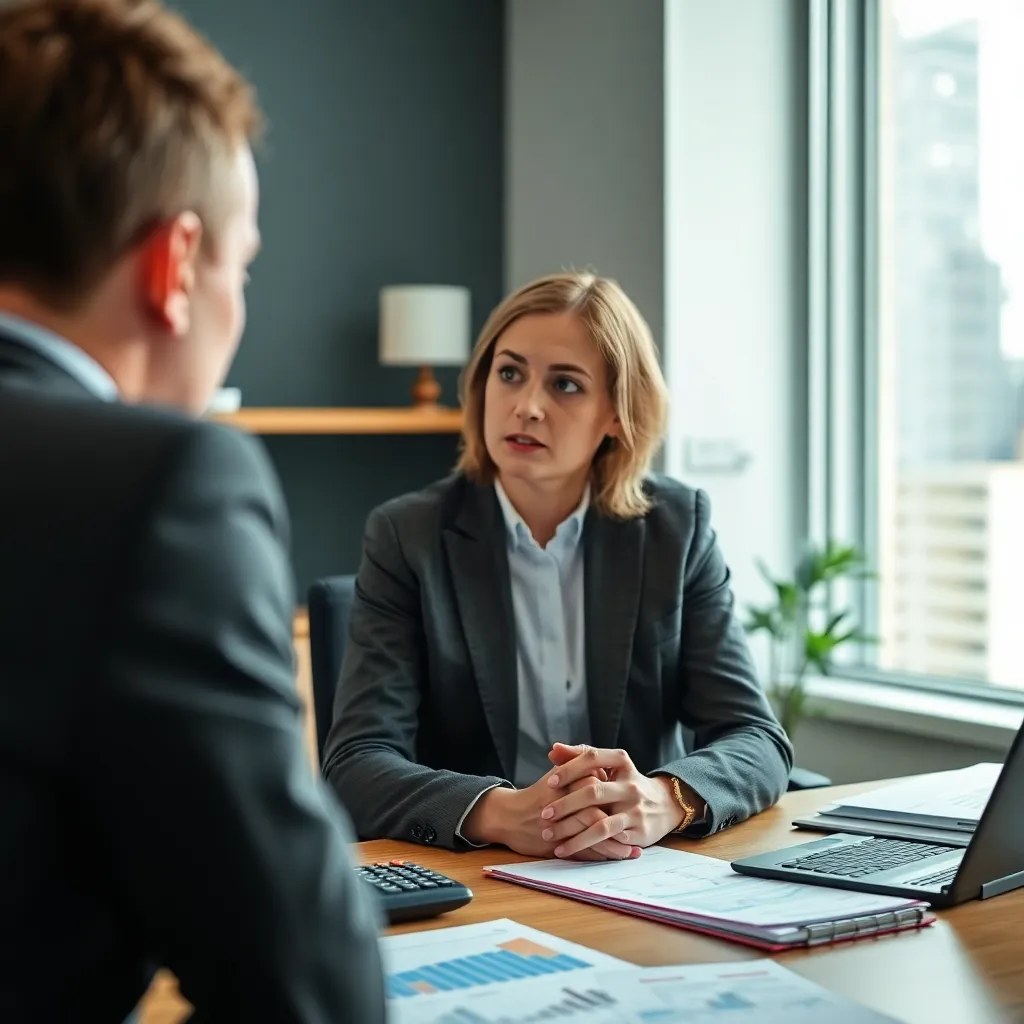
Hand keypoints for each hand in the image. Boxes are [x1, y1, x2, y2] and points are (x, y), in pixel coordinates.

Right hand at [462, 766, 641, 860]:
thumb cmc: (539, 795)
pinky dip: (602, 855)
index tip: (633, 805)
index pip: (598, 787)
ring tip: (632, 850)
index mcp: (566, 780)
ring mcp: (559, 822)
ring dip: (615, 843)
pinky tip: (617, 857)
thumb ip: (581, 769)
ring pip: (593, 831)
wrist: (509, 816)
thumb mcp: (559, 775)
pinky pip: (584, 850)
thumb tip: (606, 773)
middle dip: (620, 823)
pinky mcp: (555, 843)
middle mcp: (563, 800)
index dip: (617, 799)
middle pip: (599, 810)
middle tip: (637, 830)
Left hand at [540, 743, 687, 857]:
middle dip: (565, 805)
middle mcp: (630, 785)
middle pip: (593, 793)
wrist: (665, 805)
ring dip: (573, 833)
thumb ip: (581, 756)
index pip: (592, 759)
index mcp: (622, 762)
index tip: (550, 782)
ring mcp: (635, 810)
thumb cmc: (626, 783)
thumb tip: (553, 749)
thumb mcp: (610, 766)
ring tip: (550, 837)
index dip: (569, 769)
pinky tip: (568, 850)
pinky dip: (586, 848)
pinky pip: (609, 843)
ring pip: (600, 824)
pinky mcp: (638, 833)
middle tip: (544, 814)